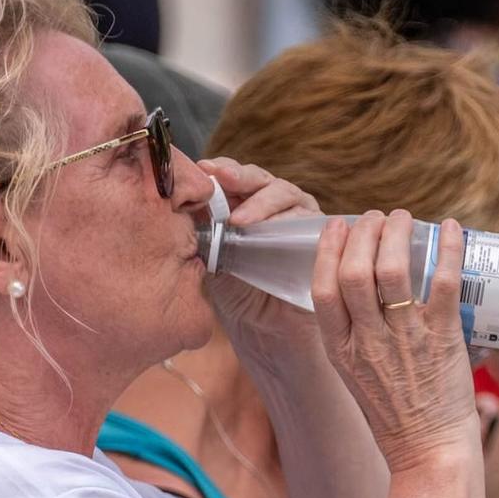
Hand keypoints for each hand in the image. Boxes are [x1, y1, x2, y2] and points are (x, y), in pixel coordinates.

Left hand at [198, 158, 322, 343]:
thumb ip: (202, 231)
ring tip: (240, 220)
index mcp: (242, 202)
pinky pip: (307, 217)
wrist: (264, 328)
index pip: (232, 177)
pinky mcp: (316, 232)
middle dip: (240, 176)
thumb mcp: (211, 257)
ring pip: (284, 193)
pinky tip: (273, 229)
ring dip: (261, 203)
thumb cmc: (236, 291)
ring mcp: (296, 215)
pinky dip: (290, 219)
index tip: (202, 170)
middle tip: (222, 179)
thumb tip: (183, 204)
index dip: (219, 170)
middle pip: (258, 178)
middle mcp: (270, 204)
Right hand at [312, 211, 477, 468]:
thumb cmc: (396, 416)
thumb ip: (355, 336)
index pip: (322, 288)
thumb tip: (365, 288)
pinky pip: (443, 283)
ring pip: (393, 270)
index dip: (328, 250)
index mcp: (340, 351)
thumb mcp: (357, 375)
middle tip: (376, 217)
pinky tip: (449, 228)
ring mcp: (405, 339)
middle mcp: (368, 342)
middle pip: (355, 272)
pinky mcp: (443, 338)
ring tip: (402, 218)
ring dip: (397, 234)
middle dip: (363, 233)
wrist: (429, 453)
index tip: (338, 226)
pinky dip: (447, 249)